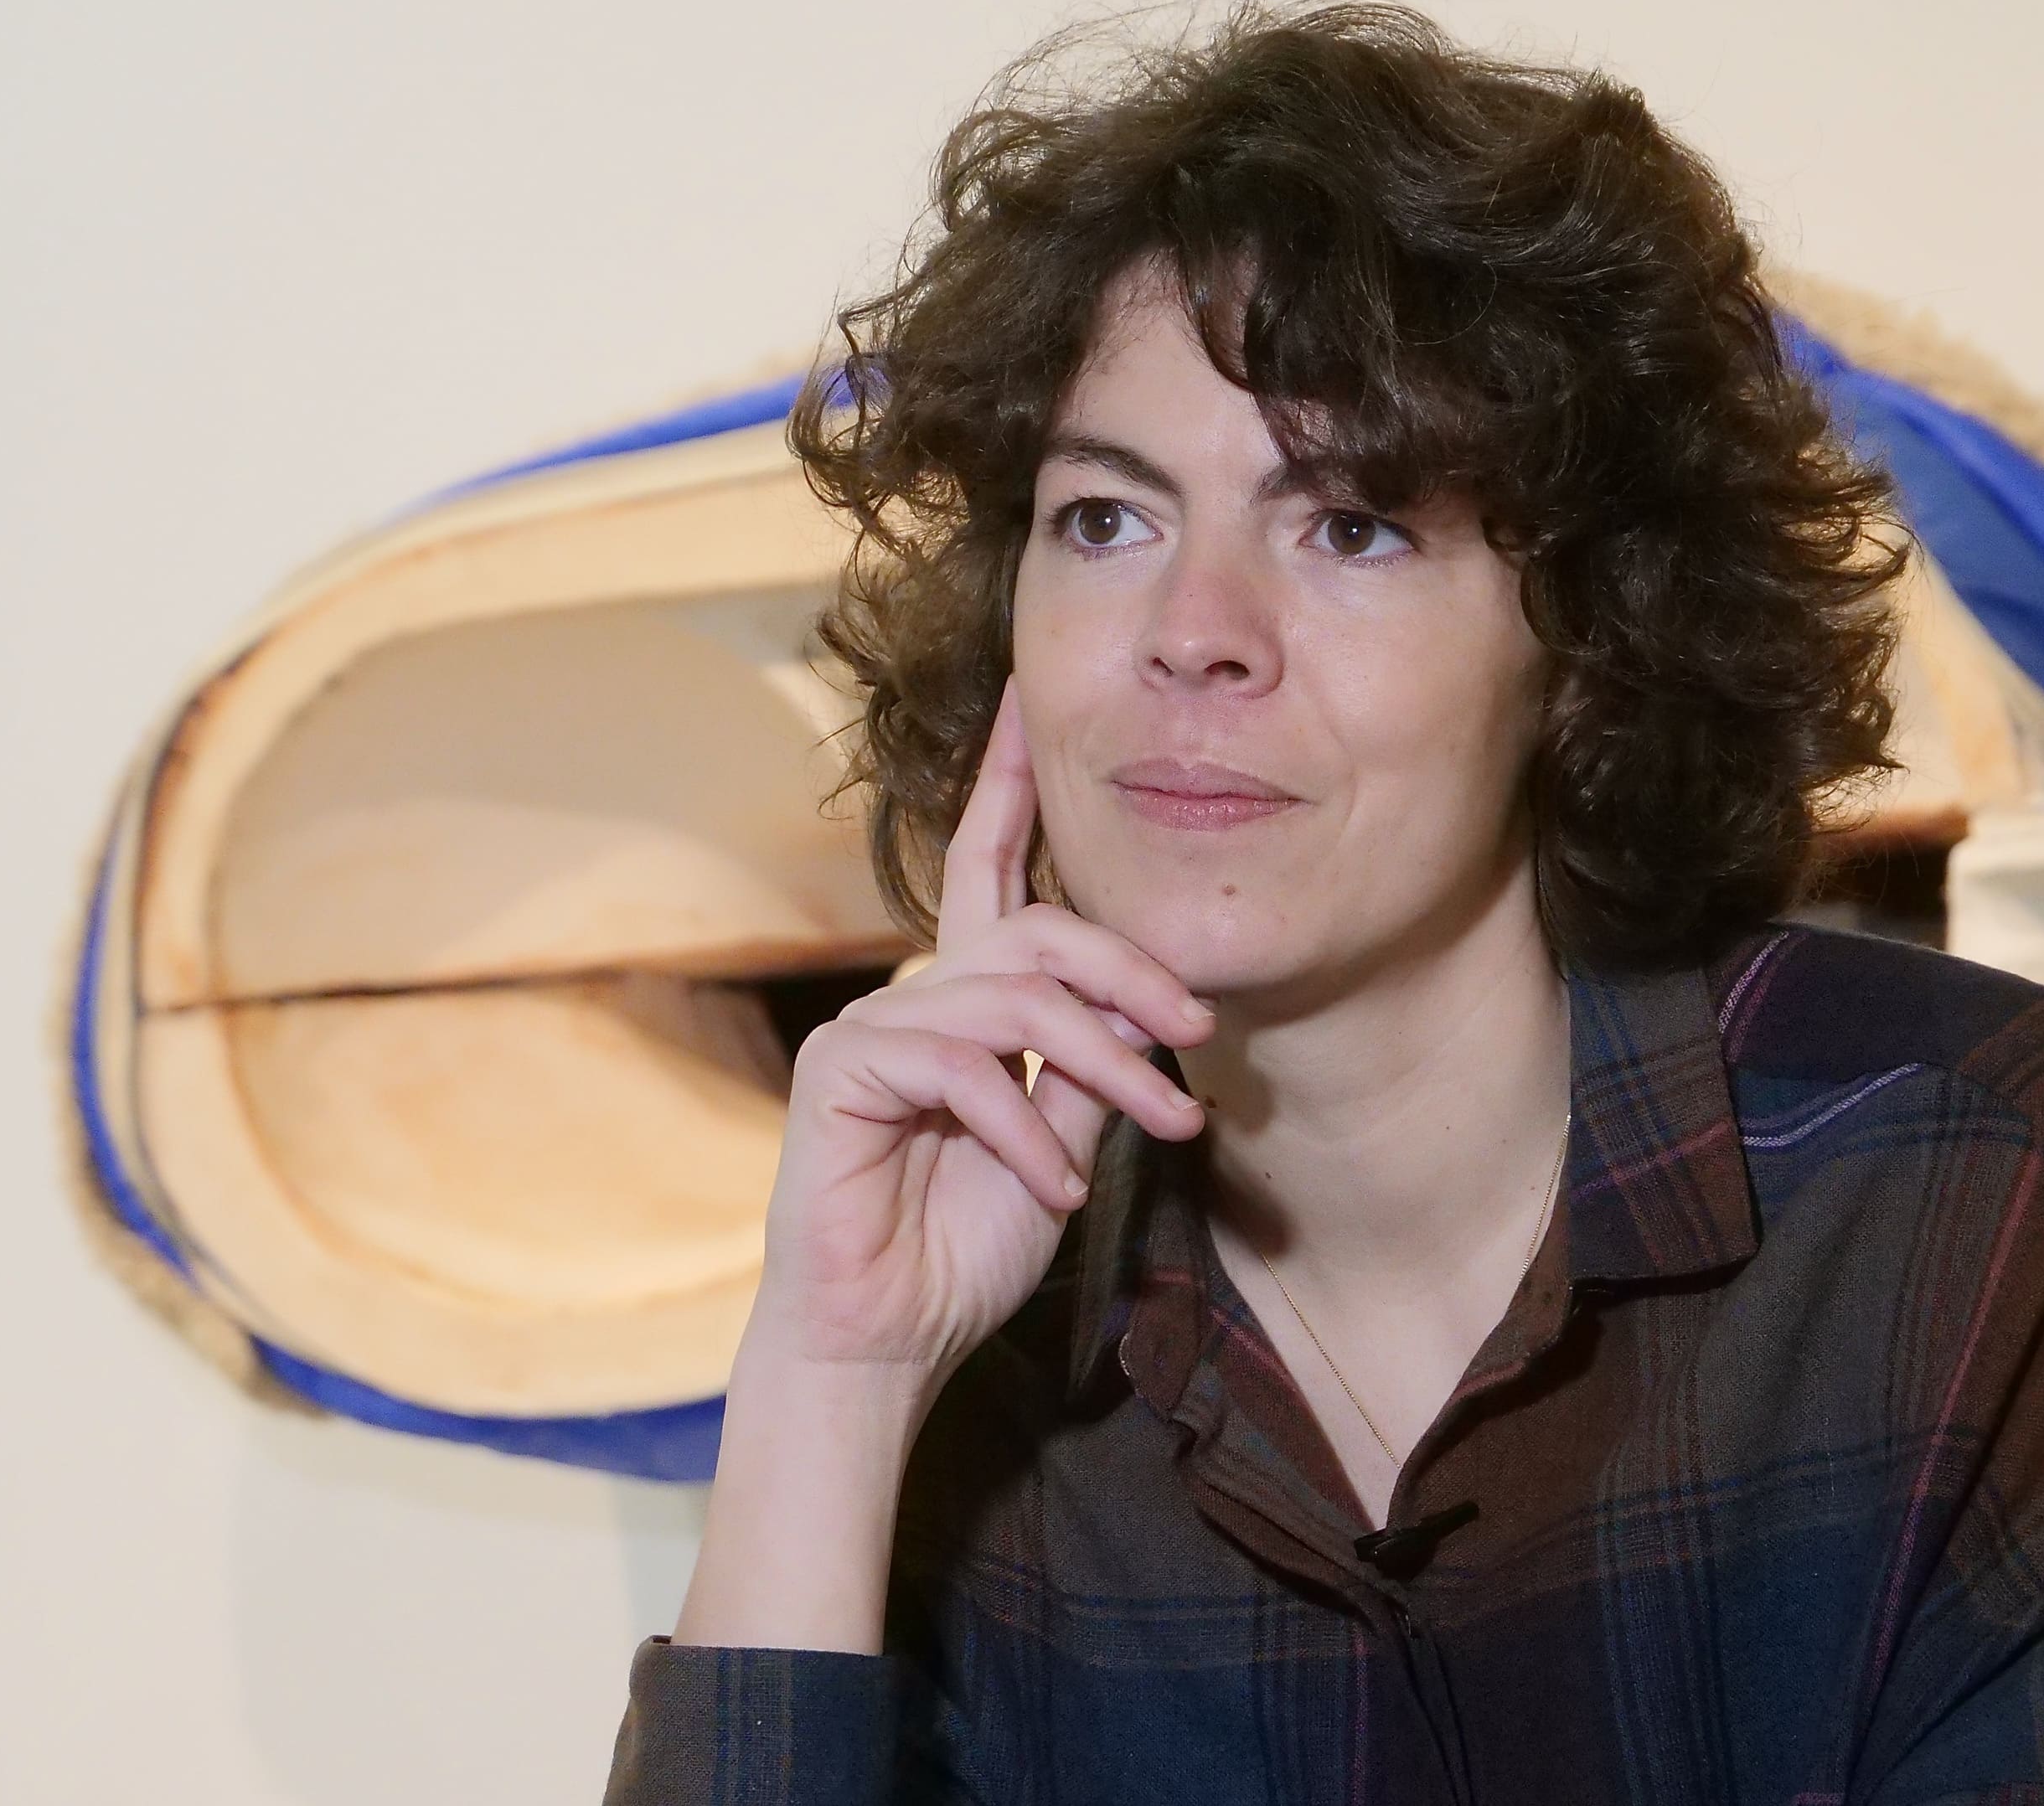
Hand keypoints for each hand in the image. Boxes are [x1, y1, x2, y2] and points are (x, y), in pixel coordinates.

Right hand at [748, 676, 1213, 1384]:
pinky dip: (1025, 1131)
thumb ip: (1088, 1066)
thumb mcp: (1060, 1143)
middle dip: (1132, 972)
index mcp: (967, 1004)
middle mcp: (916, 998)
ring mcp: (872, 1028)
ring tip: (1162, 1128)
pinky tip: (1056, 1188)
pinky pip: (964, 1067)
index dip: (1009, 784)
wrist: (885, 1340)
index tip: (1032, 702)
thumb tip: (1149, 1013)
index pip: (991, 871)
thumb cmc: (965, 1248)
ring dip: (1107, 1064)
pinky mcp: (842, 1071)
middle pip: (1038, 930)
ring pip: (1017, 999)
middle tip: (1201, 1032)